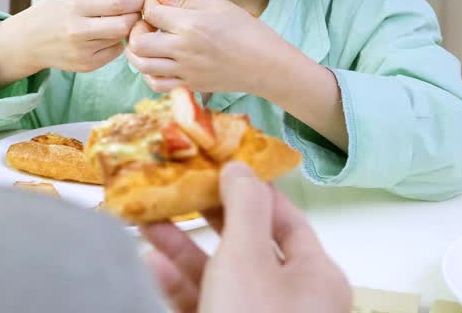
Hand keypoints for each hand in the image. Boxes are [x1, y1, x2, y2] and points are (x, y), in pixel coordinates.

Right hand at [12, 0, 144, 73]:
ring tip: (111, 22)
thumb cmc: (53, 11)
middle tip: (132, 12)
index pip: (118, 3)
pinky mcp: (86, 65)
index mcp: (75, 4)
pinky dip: (114, 43)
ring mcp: (82, 50)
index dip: (135, 0)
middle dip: (134, 16)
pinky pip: (115, 52)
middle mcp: (78, 30)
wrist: (28, 41)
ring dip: (123, 29)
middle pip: (124, 25)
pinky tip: (102, 37)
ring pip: (120, 38)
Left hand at [124, 0, 300, 94]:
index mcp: (190, 25)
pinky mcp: (189, 85)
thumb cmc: (246, 29)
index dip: (147, 5)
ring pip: (142, 66)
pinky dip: (149, 73)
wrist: (267, 65)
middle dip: (135, 30)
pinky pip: (157, 84)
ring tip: (149, 43)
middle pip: (138, 43)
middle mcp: (183, 50)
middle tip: (146, 25)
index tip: (154, 3)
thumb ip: (183, 2)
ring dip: (138, 52)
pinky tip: (158, 62)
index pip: (150, 13)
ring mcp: (185, 71)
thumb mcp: (217, 5)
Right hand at [141, 163, 351, 312]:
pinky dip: (176, 285)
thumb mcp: (247, 256)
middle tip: (174, 188)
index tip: (216, 164)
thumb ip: (243, 205)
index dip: (251, 189)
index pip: (286, 219)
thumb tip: (240, 163)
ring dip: (181, 249)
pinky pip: (204, 304)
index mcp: (316, 276)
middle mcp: (294, 300)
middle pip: (248, 246)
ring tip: (145, 222)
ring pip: (220, 277)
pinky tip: (149, 266)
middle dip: (205, 217)